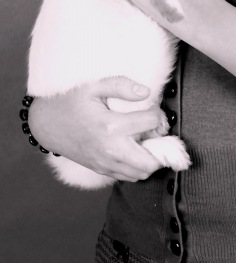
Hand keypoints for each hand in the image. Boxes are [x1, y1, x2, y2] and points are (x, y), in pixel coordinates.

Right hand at [28, 78, 169, 181]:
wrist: (47, 123)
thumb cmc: (70, 101)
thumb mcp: (93, 85)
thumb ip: (121, 86)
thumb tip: (146, 92)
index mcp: (111, 126)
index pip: (151, 122)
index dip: (156, 112)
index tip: (151, 107)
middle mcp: (110, 150)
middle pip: (151, 161)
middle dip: (160, 145)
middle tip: (155, 129)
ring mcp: (105, 163)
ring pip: (141, 173)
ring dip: (149, 157)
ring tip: (144, 139)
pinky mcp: (100, 170)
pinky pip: (128, 176)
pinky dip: (136, 165)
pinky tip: (132, 148)